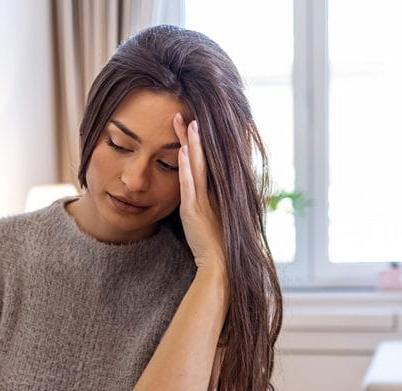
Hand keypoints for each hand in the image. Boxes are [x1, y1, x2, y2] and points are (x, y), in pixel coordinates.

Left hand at [173, 114, 226, 276]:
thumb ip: (205, 205)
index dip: (199, 143)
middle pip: (203, 157)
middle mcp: (214, 192)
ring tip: (186, 121)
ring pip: (197, 165)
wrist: (220, 265)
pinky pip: (190, 183)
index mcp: (216, 193)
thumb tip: (199, 197)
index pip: (206, 162)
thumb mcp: (209, 220)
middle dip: (193, 135)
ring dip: (191, 142)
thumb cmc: (214, 246)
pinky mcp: (196, 210)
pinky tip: (181, 150)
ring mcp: (205, 199)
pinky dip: (186, 166)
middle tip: (187, 113)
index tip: (192, 124)